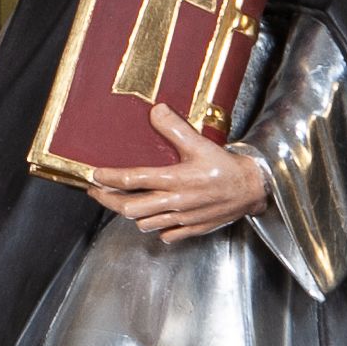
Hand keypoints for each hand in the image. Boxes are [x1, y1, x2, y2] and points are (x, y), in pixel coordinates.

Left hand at [88, 104, 270, 241]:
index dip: (109, 179)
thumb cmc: (225, 166)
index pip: (132, 180)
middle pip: (130, 208)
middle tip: (96, 191)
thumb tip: (155, 111)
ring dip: (130, 214)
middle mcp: (176, 202)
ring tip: (120, 202)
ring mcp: (183, 219)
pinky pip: (166, 235)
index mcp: (175, 179)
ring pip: (145, 223)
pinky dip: (155, 227)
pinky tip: (151, 217)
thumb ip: (174, 127)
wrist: (252, 189)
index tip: (94, 175)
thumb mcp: (200, 142)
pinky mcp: (193, 229)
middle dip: (108, 201)